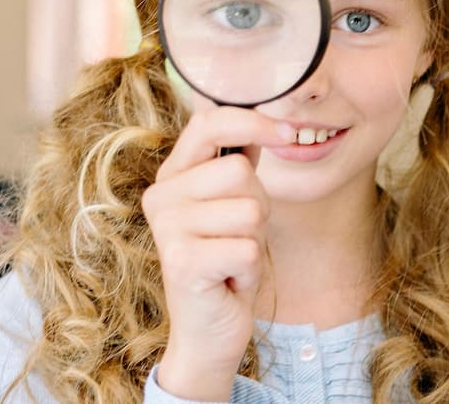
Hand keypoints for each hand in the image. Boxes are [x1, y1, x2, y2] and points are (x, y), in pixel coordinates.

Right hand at [142, 106, 294, 399]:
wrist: (208, 331)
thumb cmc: (226, 260)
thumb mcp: (232, 203)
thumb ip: (237, 162)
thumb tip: (267, 119)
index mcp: (172, 175)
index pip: (208, 123)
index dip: (253, 122)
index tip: (287, 133)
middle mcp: (161, 197)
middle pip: (240, 172)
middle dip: (259, 205)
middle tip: (239, 236)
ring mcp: (167, 229)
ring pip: (249, 210)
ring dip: (255, 239)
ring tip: (233, 257)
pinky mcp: (182, 262)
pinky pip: (249, 247)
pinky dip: (252, 268)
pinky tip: (230, 280)